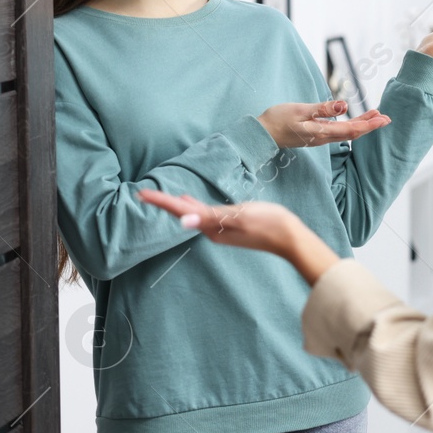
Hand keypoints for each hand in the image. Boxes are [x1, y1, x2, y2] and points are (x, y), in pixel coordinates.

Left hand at [137, 190, 341, 284]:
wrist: (291, 238)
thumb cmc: (268, 224)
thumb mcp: (239, 217)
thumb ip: (211, 217)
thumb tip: (184, 221)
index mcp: (211, 226)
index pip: (180, 212)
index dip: (161, 202)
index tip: (142, 194)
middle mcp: (212, 230)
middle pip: (182, 213)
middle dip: (163, 203)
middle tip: (143, 194)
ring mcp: (221, 229)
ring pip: (191, 214)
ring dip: (175, 205)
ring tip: (160, 196)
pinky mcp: (230, 225)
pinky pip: (203, 214)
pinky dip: (192, 206)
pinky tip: (190, 201)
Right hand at [258, 100, 389, 148]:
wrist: (262, 134)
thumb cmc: (278, 119)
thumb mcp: (300, 110)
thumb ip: (323, 109)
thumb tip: (344, 106)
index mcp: (321, 132)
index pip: (351, 129)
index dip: (369, 124)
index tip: (383, 119)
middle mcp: (323, 138)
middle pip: (353, 133)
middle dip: (370, 126)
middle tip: (386, 118)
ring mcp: (319, 138)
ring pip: (346, 133)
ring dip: (362, 125)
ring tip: (375, 117)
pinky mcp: (315, 135)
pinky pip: (338, 132)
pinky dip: (351, 126)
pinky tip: (354, 121)